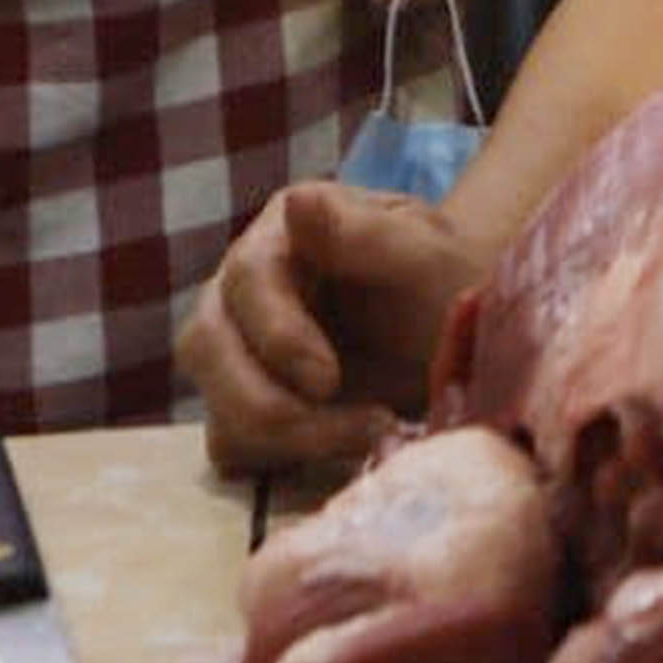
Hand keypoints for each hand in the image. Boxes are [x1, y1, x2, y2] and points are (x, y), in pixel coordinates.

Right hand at [179, 179, 485, 469]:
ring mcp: (235, 349)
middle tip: (362, 426)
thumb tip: (296, 202)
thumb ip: (367, 234)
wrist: (454, 339)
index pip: (248, 278)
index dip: (278, 334)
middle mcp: (243, 288)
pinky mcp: (243, 406)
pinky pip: (232, 445)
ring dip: (289, 440)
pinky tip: (343, 450)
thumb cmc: (442, 285)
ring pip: (215, 403)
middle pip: (207, 347)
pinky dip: (283, 460)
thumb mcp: (427, 256)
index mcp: (286, 234)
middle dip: (273, 403)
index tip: (328, 379)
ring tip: (371, 436)